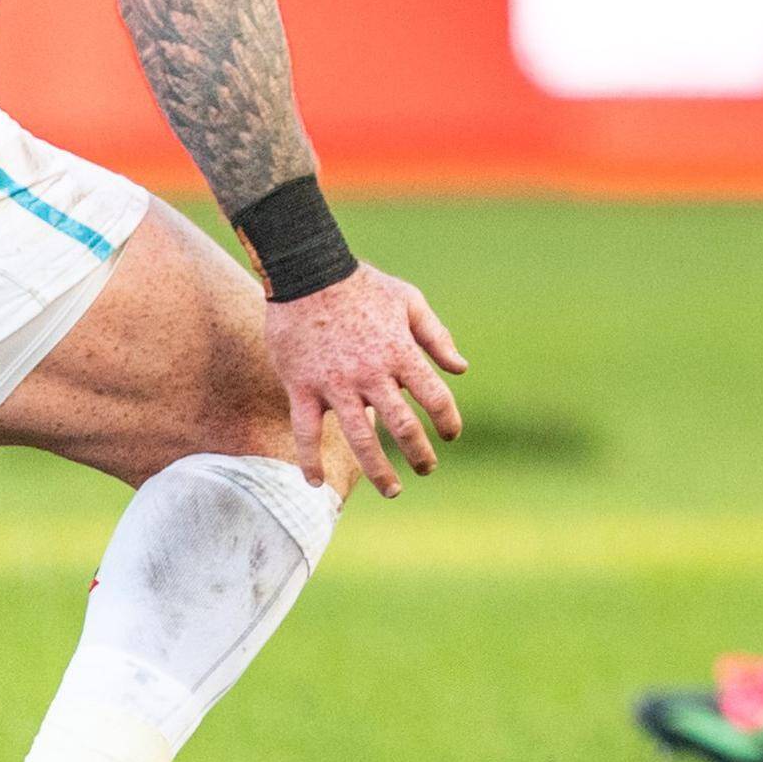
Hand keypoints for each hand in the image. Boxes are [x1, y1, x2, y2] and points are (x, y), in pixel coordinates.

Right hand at [265, 265, 469, 498]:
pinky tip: (315, 483)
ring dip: (378, 470)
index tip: (451, 435)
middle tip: (427, 468)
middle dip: (420, 454)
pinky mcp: (301, 387)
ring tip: (393, 490)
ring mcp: (334, 383)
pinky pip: (305, 431)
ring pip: (359, 438)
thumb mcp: (408, 301)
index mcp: (400, 352)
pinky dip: (309, 459)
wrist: (306, 271)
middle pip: (403, 426)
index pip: (435, 397)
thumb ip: (436, 337)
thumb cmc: (362, 284)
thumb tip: (461, 369)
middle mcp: (370, 374)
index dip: (448, 421)